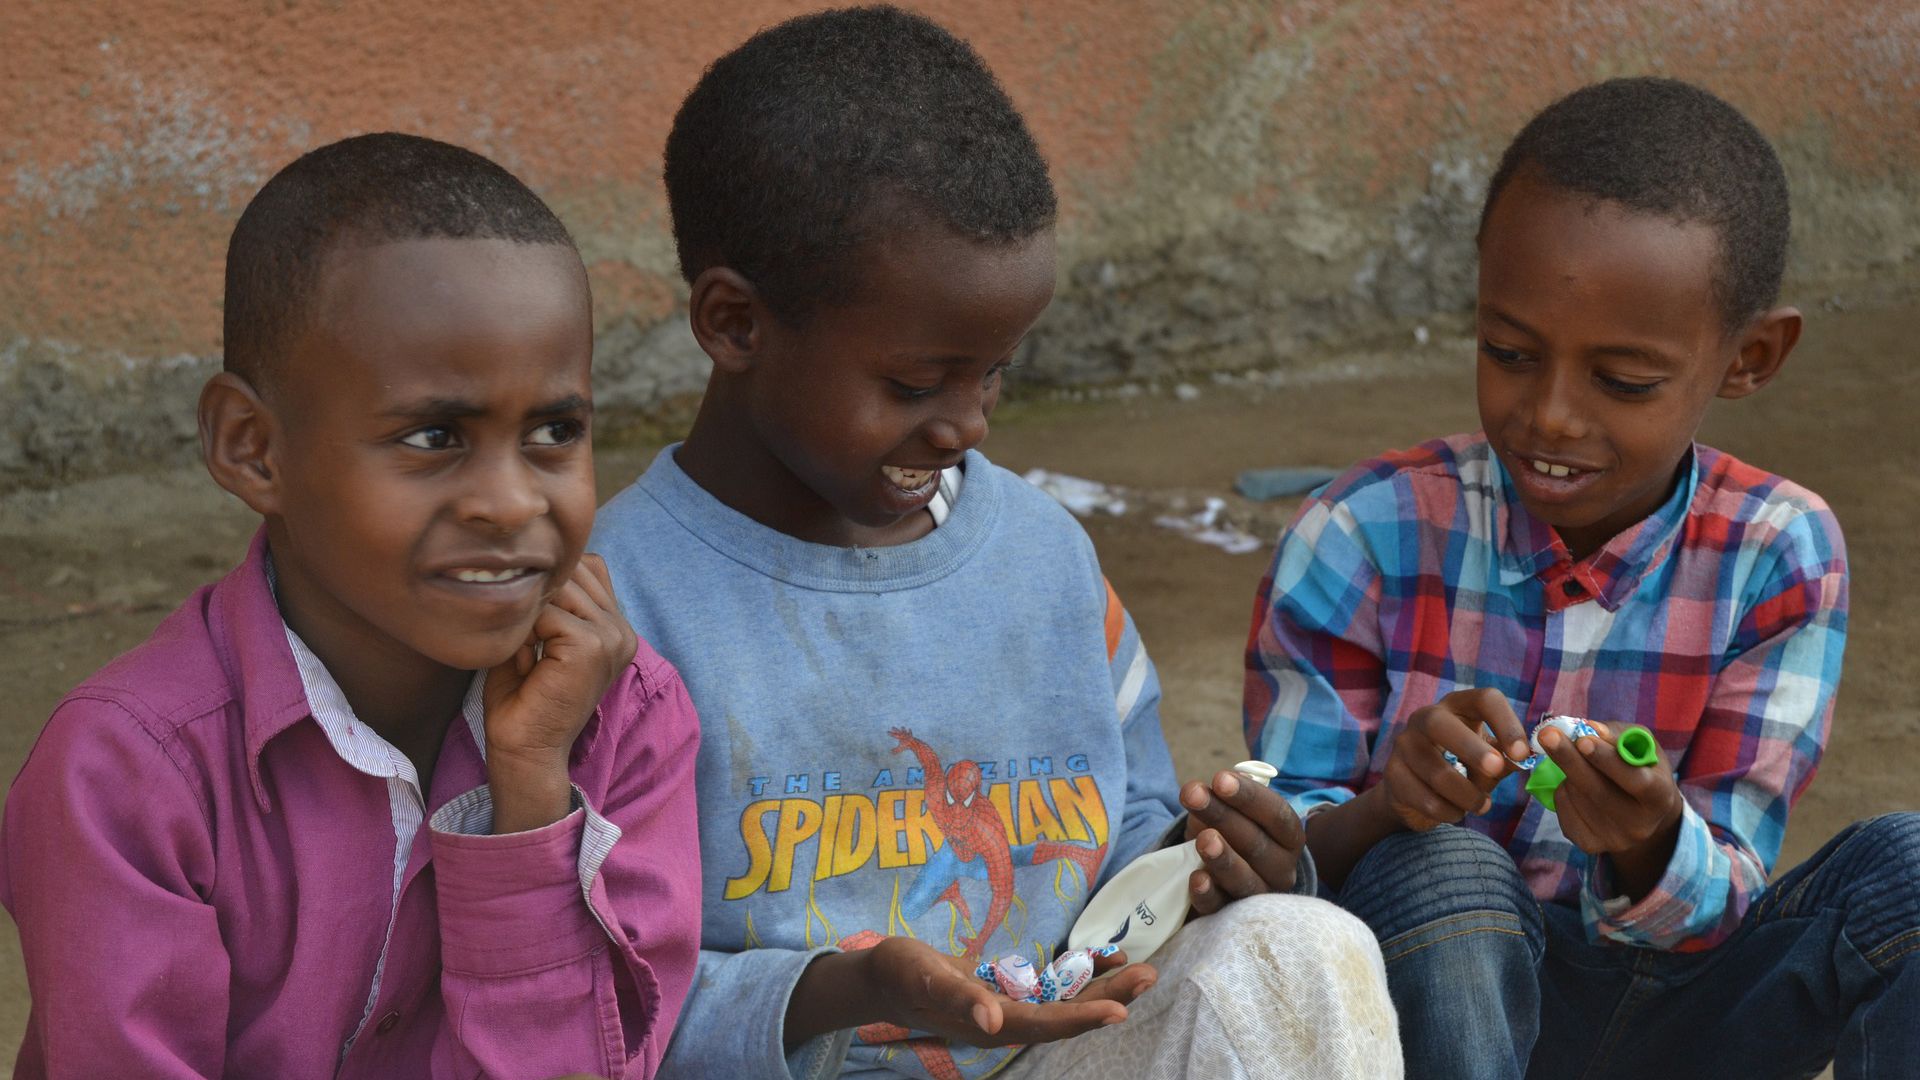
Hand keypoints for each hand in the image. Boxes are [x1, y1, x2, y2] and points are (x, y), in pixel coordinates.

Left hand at [482, 554, 637, 831]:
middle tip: (520, 641)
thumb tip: (533, 557)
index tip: (528, 629)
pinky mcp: (593, 646)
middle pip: (573, 571)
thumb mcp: (537, 638)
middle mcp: (622, 630)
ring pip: (559, 588)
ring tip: (523, 652)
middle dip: (536, 596)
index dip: (548, 586)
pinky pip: (548, 612)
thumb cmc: (522, 699)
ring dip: (529, 614)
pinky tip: (524, 662)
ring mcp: (612, 637)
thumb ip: (547, 600)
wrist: (524, 751)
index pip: (586, 567)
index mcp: (616, 627)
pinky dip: (525, 632)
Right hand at [854, 937, 1153, 1047]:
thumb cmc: (900, 973)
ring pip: (1067, 1001)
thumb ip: (958, 999)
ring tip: (1141, 968)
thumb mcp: (924, 978)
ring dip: (1103, 986)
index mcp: (991, 1024)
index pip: (1046, 1024)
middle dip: (1109, 997)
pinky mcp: (1010, 992)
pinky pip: (1054, 987)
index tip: (1119, 1010)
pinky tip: (1103, 956)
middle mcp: (1008, 1022)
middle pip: (1067, 1014)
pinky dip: (1080, 973)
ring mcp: (1011, 1008)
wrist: (883, 977)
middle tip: (1149, 975)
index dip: (1082, 1018)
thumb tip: (992, 1022)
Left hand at [1180, 769, 1304, 912]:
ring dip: (1224, 858)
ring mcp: (1259, 896)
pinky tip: (1196, 879)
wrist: (1219, 878)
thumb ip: (1224, 798)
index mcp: (1288, 838)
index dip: (1249, 796)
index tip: (1219, 779)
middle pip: (1256, 843)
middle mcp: (1281, 869)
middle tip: (1194, 795)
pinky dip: (1208, 893)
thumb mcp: (1228, 813)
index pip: (1276, 815)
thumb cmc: (1228, 835)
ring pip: (1244, 879)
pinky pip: (1221, 907)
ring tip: (1204, 840)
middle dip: (1223, 816)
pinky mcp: (1232, 918)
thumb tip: (1218, 783)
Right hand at [1379, 688, 1529, 831]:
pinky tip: (1456, 813)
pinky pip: (1422, 796)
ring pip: (1434, 769)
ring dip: (1465, 793)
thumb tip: (1527, 759)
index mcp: (1457, 707)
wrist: (1415, 793)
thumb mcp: (1488, 761)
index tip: (1523, 753)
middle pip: (1440, 724)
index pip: (1484, 699)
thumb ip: (1506, 759)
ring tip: (1482, 805)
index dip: (1506, 722)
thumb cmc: (1461, 767)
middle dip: (1471, 748)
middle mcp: (1425, 718)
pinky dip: (1447, 810)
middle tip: (1495, 769)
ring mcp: (1404, 745)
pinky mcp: (1392, 774)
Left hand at [1537, 722, 1683, 899]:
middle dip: (1569, 759)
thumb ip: (1618, 735)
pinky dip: (1562, 789)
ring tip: (1577, 761)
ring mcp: (1614, 839)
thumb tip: (1590, 729)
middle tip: (1547, 734)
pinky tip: (1576, 786)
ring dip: (1567, 771)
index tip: (1582, 739)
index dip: (1608, 761)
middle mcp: (1640, 825)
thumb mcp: (1641, 745)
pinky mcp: (1589, 844)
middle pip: (1598, 791)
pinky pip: (1563, 807)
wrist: (1641, 812)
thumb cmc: (1641, 767)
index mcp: (1660, 797)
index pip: (1635, 780)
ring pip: (1576, 795)